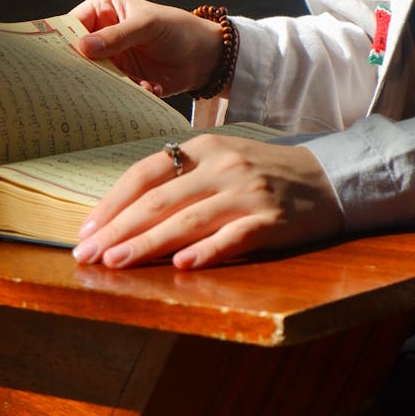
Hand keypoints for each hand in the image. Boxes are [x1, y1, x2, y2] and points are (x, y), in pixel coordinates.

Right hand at [69, 0, 223, 96]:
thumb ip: (116, 36)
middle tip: (86, 80)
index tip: (56, 59)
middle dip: (83, 67)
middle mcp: (102, 33)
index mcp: (103, 10)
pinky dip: (127, 90)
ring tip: (131, 83)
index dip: (62, 40)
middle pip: (78, 53)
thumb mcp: (147, 26)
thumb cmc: (177, 29)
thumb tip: (83, 47)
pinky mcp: (122, 78)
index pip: (72, 24)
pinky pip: (112, 88)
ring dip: (110, 82)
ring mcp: (111, 57)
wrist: (205, 57)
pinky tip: (149, 87)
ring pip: (94, 74)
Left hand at [71, 135, 342, 269]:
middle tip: (88, 255)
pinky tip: (182, 266)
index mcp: (203, 148)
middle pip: (159, 200)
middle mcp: (221, 166)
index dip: (112, 204)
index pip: (145, 175)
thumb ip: (179, 180)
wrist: (329, 177)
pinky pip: (234, 237)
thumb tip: (124, 213)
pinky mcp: (272, 220)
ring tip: (118, 263)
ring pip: (188, 220)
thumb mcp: (220, 161)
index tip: (85, 231)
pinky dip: (207, 251)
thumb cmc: (263, 173)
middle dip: (118, 230)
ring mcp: (247, 193)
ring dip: (148, 244)